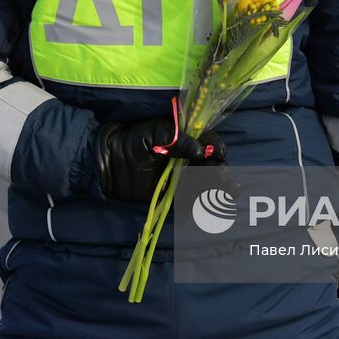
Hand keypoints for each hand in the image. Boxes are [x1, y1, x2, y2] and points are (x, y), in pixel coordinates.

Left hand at [95, 117, 224, 202]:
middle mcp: (188, 158)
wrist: (109, 163)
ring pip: (206, 184)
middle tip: (222, 178)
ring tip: (228, 191)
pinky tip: (209, 205)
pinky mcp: (174, 195)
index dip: (216, 147)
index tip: (216, 153)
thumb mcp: (154, 134)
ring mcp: (182, 178)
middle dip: (221, 171)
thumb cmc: (132, 141)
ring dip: (219, 188)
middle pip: (213, 165)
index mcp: (186, 139)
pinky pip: (192, 201)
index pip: (210, 142)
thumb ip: (177, 139)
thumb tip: (200, 149)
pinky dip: (202, 204)